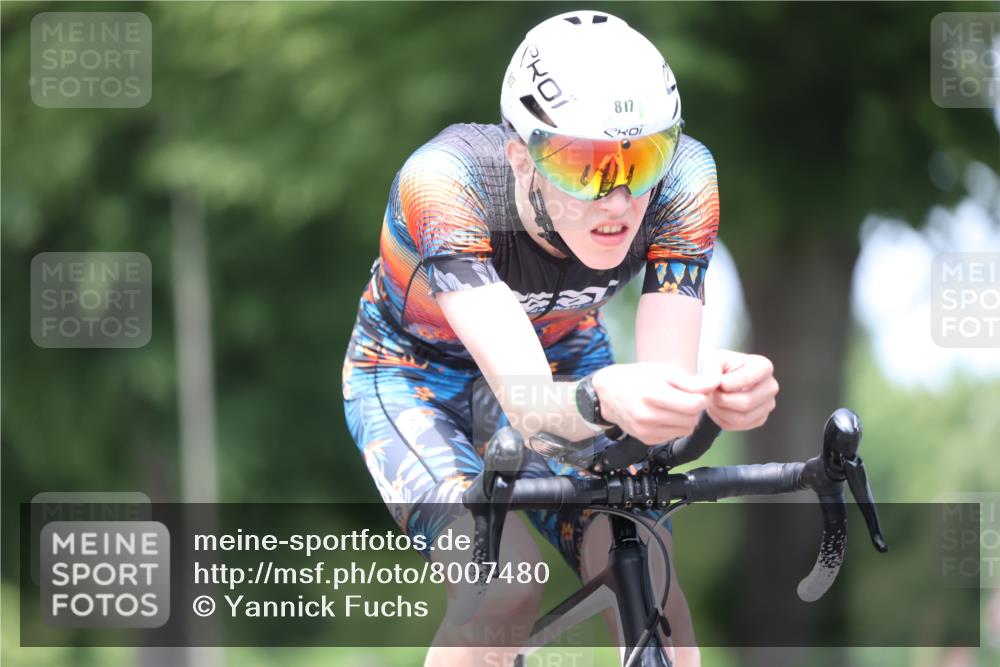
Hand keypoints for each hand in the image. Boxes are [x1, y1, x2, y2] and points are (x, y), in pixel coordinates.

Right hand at [592, 363, 720, 444]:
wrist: (608, 393)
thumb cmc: (637, 377)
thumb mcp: (664, 370)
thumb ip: (690, 380)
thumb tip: (714, 384)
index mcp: (654, 395)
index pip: (696, 404)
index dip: (702, 396)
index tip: (698, 390)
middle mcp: (649, 416)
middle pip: (693, 418)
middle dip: (695, 407)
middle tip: (686, 396)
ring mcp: (647, 431)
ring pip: (686, 429)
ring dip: (687, 418)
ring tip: (675, 405)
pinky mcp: (647, 440)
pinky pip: (674, 435)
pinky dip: (675, 426)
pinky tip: (665, 414)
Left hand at [702, 350, 778, 431]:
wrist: (719, 380)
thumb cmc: (719, 367)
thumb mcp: (712, 360)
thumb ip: (711, 369)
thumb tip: (711, 386)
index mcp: (763, 366)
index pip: (748, 379)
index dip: (726, 383)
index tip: (717, 381)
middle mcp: (771, 386)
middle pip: (746, 402)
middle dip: (722, 399)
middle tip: (712, 392)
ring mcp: (768, 405)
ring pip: (741, 418)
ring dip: (720, 411)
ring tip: (714, 399)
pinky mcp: (760, 419)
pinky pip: (737, 426)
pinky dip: (722, 419)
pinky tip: (719, 407)